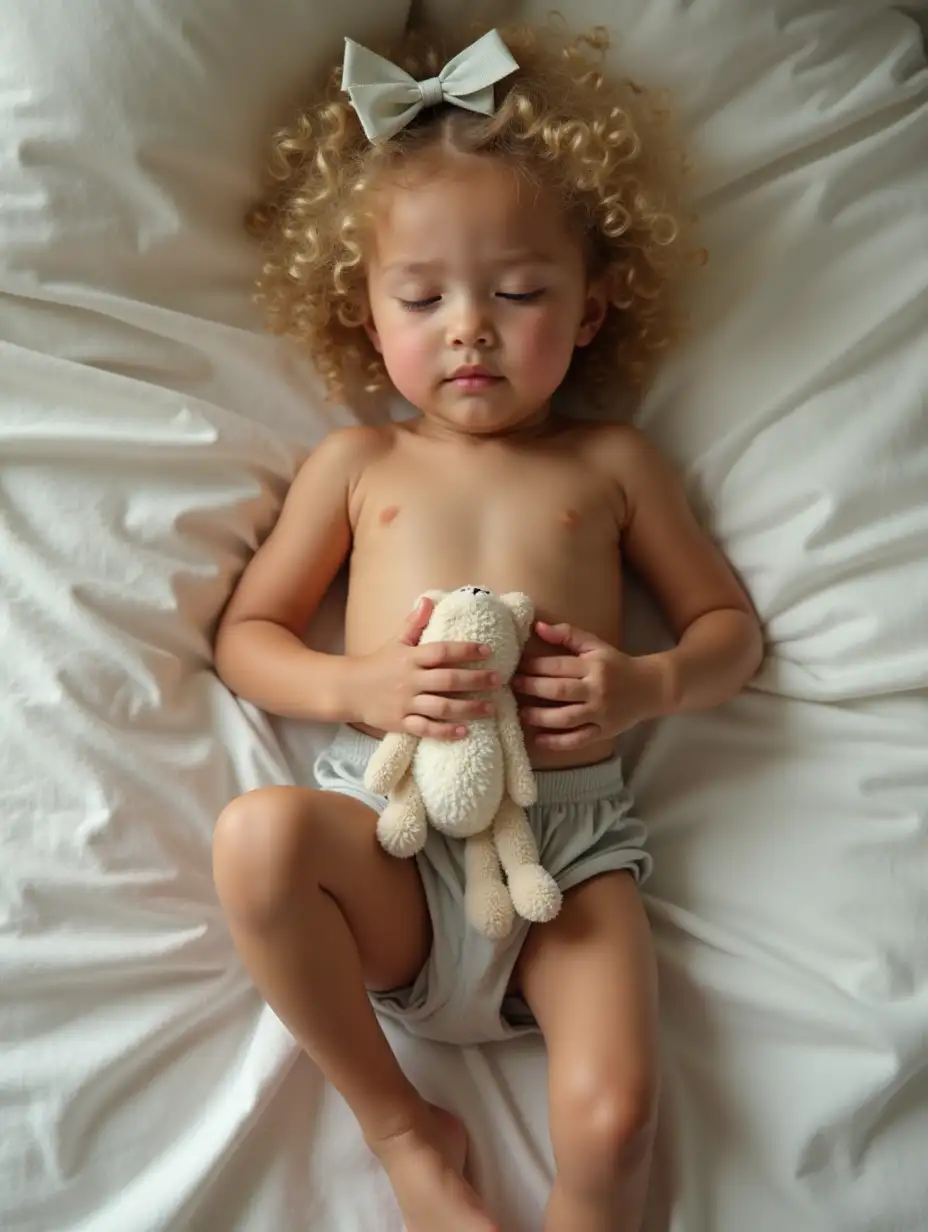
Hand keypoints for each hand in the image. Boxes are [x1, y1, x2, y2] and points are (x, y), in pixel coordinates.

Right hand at [348, 598, 499, 739]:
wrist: (349, 689)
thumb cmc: (378, 664)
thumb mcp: (395, 641)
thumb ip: (413, 623)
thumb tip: (428, 600)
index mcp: (411, 658)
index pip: (442, 651)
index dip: (465, 650)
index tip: (488, 650)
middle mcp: (410, 680)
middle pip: (447, 680)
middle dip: (475, 680)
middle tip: (498, 680)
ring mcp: (406, 703)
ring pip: (441, 707)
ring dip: (468, 708)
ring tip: (491, 709)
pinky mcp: (401, 723)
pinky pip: (426, 728)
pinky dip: (445, 731)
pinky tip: (465, 732)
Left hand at [513, 621, 665, 751]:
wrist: (651, 688)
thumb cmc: (617, 664)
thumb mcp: (596, 645)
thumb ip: (568, 635)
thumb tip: (538, 627)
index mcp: (594, 666)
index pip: (559, 666)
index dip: (534, 666)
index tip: (516, 666)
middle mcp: (597, 690)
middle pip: (559, 691)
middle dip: (532, 689)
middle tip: (512, 687)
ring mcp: (601, 714)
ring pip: (566, 718)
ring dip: (540, 717)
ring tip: (521, 713)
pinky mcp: (604, 732)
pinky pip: (578, 740)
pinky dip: (557, 742)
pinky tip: (538, 739)